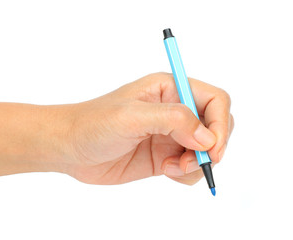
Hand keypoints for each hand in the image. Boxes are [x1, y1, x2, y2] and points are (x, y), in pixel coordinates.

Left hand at [62, 72, 233, 184]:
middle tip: (194, 161)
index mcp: (170, 89)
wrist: (71, 149)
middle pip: (216, 125)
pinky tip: (166, 172)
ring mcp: (171, 135)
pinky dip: (187, 174)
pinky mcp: (166, 156)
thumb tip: (208, 138)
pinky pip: (192, 167)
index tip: (212, 148)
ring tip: (173, 168)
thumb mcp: (131, 116)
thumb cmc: (93, 124)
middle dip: (213, 147)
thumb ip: (173, 120)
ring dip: (198, 163)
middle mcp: (175, 110)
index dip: (221, 123)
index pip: (215, 99)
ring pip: (207, 149)